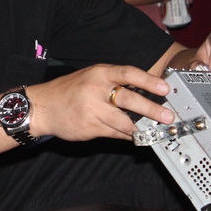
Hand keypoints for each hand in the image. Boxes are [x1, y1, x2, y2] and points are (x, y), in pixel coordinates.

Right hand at [27, 64, 174, 141]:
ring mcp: (92, 109)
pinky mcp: (90, 127)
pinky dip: (127, 135)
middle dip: (151, 109)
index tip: (165, 88)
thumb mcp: (90, 78)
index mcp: (99, 73)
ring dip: (142, 128)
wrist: (42, 107)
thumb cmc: (69, 91)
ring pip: (124, 121)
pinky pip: (115, 133)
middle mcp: (96, 89)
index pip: (128, 73)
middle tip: (167, 117)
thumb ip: (114, 83)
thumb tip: (145, 93)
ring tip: (155, 131)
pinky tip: (136, 136)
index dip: (149, 80)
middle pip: (129, 99)